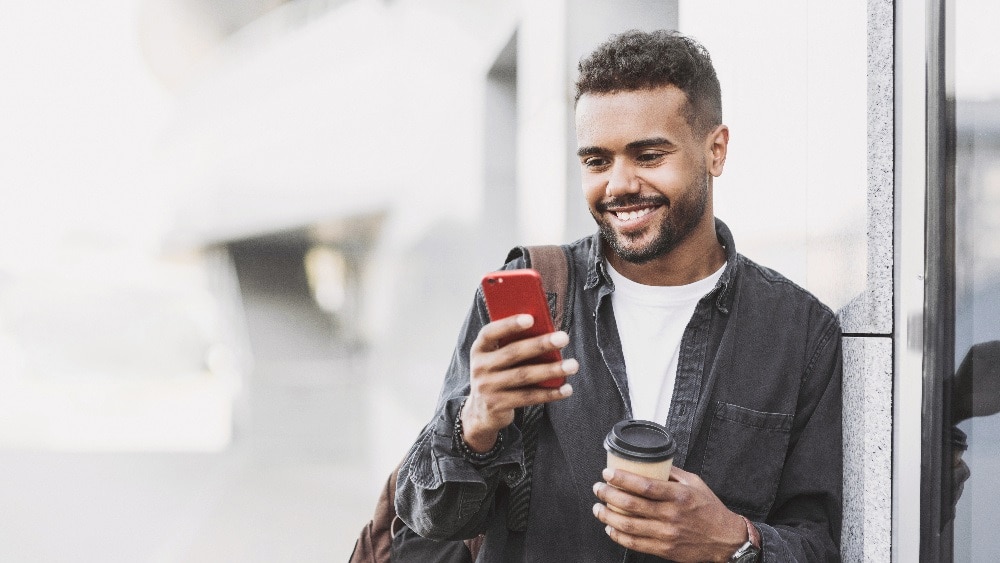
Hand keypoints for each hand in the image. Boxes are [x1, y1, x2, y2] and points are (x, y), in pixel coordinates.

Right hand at [461, 314, 576, 451]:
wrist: (481, 410)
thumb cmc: (498, 373)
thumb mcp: (497, 357)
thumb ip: (513, 344)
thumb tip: (547, 332)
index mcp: (479, 349)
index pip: (490, 332)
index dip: (509, 324)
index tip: (531, 318)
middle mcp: (480, 367)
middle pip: (513, 353)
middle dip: (540, 344)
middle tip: (563, 338)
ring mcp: (487, 388)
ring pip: (524, 376)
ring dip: (551, 370)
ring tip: (572, 365)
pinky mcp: (497, 405)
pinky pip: (528, 397)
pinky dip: (549, 393)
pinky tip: (566, 388)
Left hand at [592, 466, 746, 562]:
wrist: (725, 539)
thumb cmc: (709, 509)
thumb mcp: (695, 483)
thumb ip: (672, 472)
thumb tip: (650, 462)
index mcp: (678, 495)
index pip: (644, 486)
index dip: (622, 479)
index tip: (608, 473)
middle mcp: (671, 515)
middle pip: (631, 505)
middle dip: (608, 495)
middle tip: (598, 488)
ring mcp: (667, 534)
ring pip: (629, 525)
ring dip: (608, 516)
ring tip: (598, 508)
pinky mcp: (664, 549)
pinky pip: (635, 543)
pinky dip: (618, 535)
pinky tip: (610, 528)